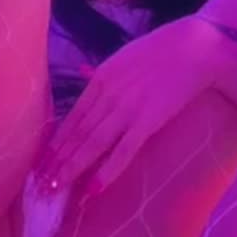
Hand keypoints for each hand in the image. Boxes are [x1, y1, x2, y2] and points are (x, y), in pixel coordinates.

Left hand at [36, 16, 223, 197]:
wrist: (195, 48)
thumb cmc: (161, 50)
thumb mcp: (123, 57)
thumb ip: (104, 73)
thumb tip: (84, 74)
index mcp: (100, 78)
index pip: (72, 116)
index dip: (56, 141)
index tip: (42, 160)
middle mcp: (108, 95)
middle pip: (78, 133)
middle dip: (58, 160)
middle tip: (41, 183)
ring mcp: (127, 109)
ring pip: (93, 144)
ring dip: (73, 167)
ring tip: (57, 188)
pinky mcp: (148, 121)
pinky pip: (124, 150)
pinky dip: (107, 170)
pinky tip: (93, 188)